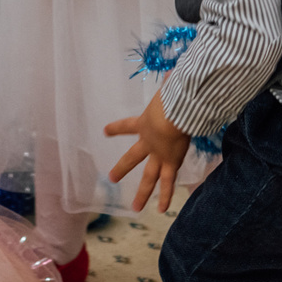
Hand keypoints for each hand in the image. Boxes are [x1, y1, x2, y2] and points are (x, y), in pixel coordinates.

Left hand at [103, 92, 193, 214]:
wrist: (175, 113)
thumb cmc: (173, 96)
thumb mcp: (169, 86)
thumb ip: (172, 81)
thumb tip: (176, 71)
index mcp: (145, 122)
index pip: (127, 125)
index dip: (116, 128)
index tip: (105, 131)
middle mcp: (148, 142)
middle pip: (132, 157)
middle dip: (122, 168)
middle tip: (112, 177)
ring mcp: (159, 155)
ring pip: (149, 177)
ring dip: (142, 193)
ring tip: (135, 207)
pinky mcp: (171, 162)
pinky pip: (168, 183)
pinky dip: (165, 197)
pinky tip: (161, 210)